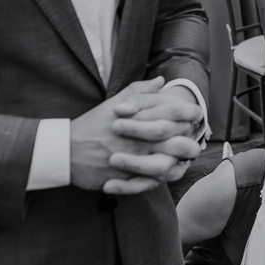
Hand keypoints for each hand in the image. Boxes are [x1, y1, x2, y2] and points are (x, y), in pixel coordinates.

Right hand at [70, 78, 201, 195]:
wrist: (66, 149)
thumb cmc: (93, 124)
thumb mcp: (115, 101)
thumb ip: (141, 90)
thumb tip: (162, 81)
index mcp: (138, 117)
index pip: (173, 112)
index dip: (190, 113)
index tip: (198, 115)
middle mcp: (139, 138)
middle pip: (177, 141)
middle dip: (191, 143)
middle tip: (197, 142)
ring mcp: (133, 159)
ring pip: (167, 165)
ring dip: (179, 164)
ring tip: (184, 162)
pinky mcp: (125, 177)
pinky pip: (149, 182)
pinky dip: (161, 180)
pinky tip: (166, 176)